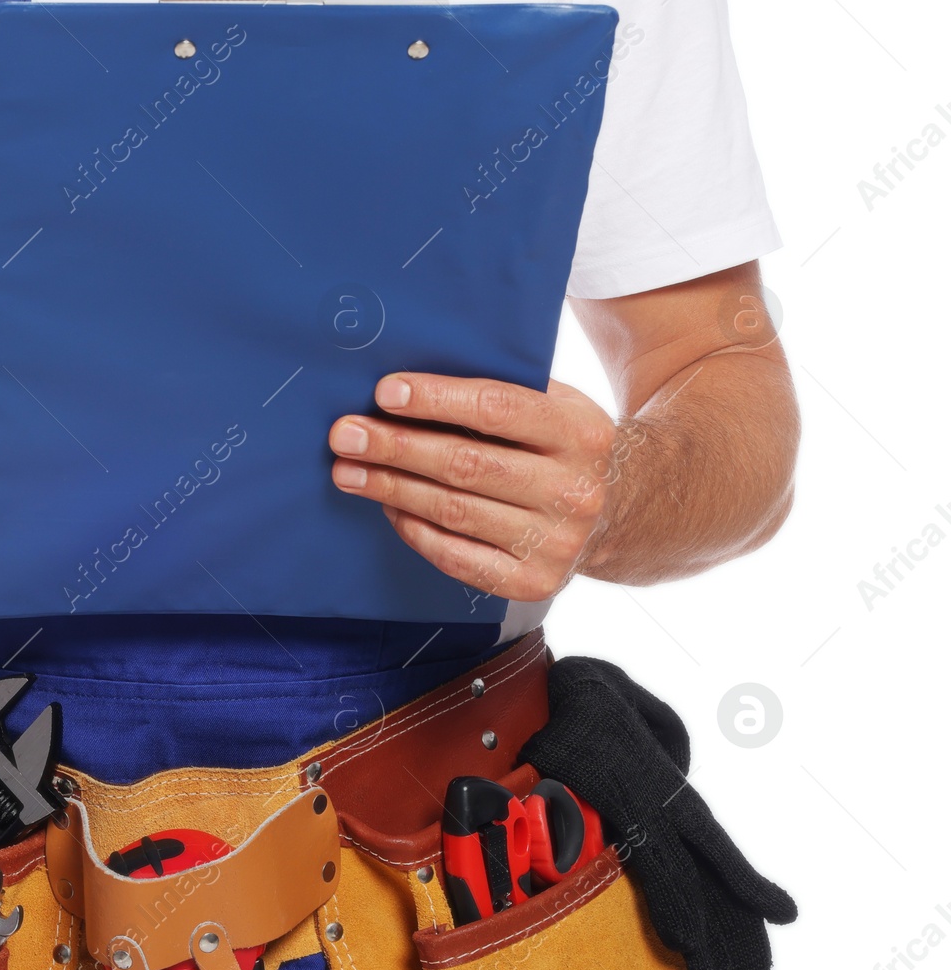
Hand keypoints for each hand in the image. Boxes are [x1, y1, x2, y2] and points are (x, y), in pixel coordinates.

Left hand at [328, 374, 621, 602]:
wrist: (624, 511)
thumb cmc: (565, 446)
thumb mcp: (558, 405)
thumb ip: (503, 393)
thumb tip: (408, 387)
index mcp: (579, 432)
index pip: (497, 408)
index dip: (436, 399)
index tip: (385, 392)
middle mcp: (572, 490)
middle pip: (466, 464)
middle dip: (396, 447)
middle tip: (345, 435)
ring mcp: (555, 542)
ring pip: (454, 511)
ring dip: (391, 489)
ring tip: (348, 471)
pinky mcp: (532, 582)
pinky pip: (456, 557)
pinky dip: (414, 530)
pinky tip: (388, 507)